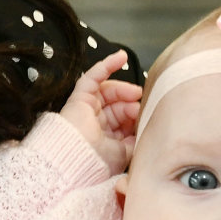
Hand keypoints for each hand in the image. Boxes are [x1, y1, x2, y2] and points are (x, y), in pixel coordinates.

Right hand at [61, 51, 142, 172]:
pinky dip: (106, 65)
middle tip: (140, 104)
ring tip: (135, 92)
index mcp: (104, 139)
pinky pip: (92, 77)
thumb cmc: (96, 163)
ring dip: (123, 88)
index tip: (144, 117)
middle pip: (116, 105)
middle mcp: (94, 124)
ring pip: (106, 91)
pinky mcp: (79, 98)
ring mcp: (86, 110)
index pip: (122, 121)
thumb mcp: (124, 154)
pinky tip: (121, 57)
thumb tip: (143, 129)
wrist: (77, 162)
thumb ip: (134, 141)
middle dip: (130, 103)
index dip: (134, 116)